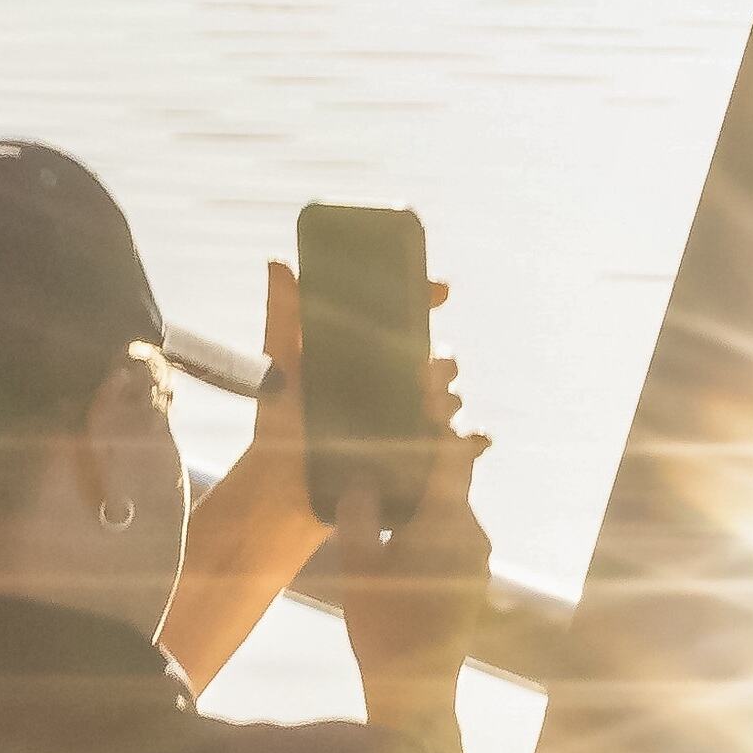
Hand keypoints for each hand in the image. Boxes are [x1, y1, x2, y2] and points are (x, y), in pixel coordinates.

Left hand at [252, 251, 464, 542]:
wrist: (279, 490)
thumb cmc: (278, 422)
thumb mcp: (278, 366)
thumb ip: (283, 316)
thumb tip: (278, 261)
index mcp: (367, 355)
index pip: (407, 317)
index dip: (427, 298)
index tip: (439, 290)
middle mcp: (395, 385)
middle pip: (437, 361)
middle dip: (443, 360)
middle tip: (429, 368)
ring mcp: (407, 422)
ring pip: (448, 401)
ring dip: (450, 399)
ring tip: (434, 407)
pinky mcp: (413, 460)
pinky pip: (453, 447)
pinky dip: (470, 441)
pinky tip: (474, 440)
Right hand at [306, 418, 497, 719]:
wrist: (418, 691)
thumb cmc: (384, 627)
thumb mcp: (359, 565)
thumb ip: (360, 514)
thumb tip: (360, 476)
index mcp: (448, 522)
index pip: (451, 454)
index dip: (438, 422)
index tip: (423, 395)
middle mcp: (473, 533)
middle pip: (450, 479)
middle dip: (420, 459)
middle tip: (385, 439)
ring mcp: (477, 559)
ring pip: (450, 509)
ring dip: (421, 495)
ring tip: (382, 485)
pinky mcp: (472, 580)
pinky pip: (452, 535)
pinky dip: (427, 522)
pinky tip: (397, 530)